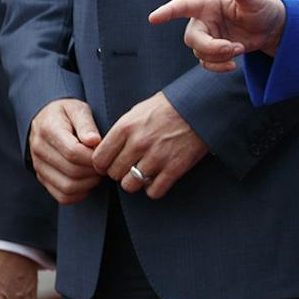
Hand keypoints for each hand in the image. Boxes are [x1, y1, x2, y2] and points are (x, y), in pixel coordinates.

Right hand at [29, 97, 102, 205]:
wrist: (44, 120)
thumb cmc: (65, 113)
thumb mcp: (77, 108)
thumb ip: (86, 123)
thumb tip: (94, 141)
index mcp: (48, 130)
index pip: (73, 152)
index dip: (94, 157)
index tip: (106, 153)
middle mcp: (39, 150)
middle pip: (72, 171)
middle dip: (94, 171)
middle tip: (106, 164)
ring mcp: (39, 167)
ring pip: (68, 187)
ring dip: (89, 184)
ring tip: (98, 172)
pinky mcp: (42, 178)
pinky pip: (62, 196)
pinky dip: (79, 194)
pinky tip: (88, 182)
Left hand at [92, 90, 207, 199]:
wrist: (199, 106)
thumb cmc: (167, 107)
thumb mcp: (137, 111)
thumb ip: (121, 131)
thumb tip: (106, 150)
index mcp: (125, 127)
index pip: (99, 159)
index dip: (102, 165)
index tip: (109, 165)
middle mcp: (138, 143)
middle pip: (114, 174)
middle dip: (120, 172)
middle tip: (129, 168)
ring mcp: (157, 157)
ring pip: (130, 185)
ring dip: (135, 182)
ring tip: (143, 174)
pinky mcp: (174, 168)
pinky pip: (154, 192)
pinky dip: (154, 189)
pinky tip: (158, 179)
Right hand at [148, 0, 285, 72]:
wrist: (270, 28)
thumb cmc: (260, 7)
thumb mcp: (254, 0)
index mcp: (207, 3)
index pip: (183, 5)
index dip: (167, 12)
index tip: (153, 19)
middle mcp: (203, 19)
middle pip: (192, 38)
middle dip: (211, 47)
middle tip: (233, 48)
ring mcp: (207, 36)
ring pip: (199, 53)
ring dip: (219, 57)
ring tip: (240, 49)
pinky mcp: (213, 51)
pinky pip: (206, 63)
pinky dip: (218, 67)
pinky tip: (233, 65)